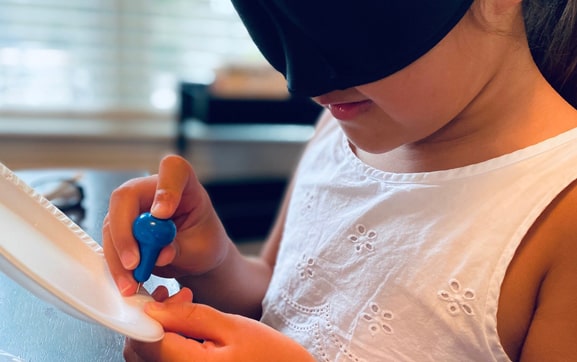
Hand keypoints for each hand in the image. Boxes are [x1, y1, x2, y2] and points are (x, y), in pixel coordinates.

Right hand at [103, 155, 230, 294]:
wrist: (197, 255)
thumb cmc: (204, 241)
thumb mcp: (200, 248)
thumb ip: (179, 248)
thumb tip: (160, 254)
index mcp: (184, 183)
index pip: (173, 170)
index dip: (165, 189)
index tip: (162, 213)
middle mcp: (154, 189)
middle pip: (126, 197)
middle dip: (125, 232)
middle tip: (134, 262)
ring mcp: (134, 206)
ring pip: (112, 224)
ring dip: (119, 256)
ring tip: (133, 281)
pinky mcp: (121, 224)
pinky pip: (111, 242)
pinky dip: (117, 263)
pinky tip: (128, 279)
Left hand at [124, 288, 313, 361]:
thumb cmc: (271, 358)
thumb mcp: (233, 327)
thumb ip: (191, 317)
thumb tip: (153, 308)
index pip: (144, 341)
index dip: (143, 315)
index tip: (157, 297)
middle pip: (140, 353)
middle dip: (153, 322)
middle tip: (180, 300)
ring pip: (150, 359)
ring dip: (161, 333)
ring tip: (190, 314)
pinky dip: (170, 346)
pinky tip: (192, 334)